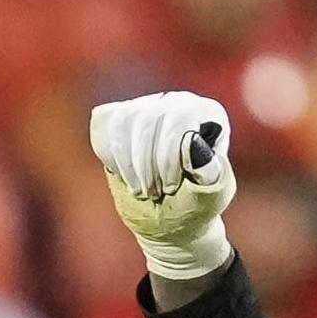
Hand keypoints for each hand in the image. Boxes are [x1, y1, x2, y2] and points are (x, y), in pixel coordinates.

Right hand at [89, 92, 236, 280]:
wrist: (175, 215)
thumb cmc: (197, 205)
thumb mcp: (210, 197)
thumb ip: (208, 172)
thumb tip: (191, 141)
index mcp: (208, 114)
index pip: (180, 120)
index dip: (168, 158)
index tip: (169, 189)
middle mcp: (179, 102)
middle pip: (147, 118)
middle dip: (144, 163)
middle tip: (151, 195)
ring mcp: (150, 105)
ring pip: (124, 118)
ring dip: (126, 161)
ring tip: (139, 190)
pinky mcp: (124, 116)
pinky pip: (106, 122)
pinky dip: (109, 154)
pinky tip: (123, 176)